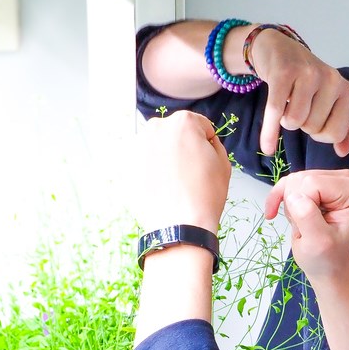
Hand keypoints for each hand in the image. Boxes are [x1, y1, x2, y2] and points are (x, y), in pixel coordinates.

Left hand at [136, 111, 231, 231]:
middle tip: (189, 172)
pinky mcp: (125, 166)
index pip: (200, 126)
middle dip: (181, 147)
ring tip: (173, 182)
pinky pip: (142, 163)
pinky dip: (150, 171)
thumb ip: (213, 143)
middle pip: (174, 133)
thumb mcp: (223, 163)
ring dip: (164, 158)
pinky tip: (160, 188)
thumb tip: (203, 142)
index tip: (204, 161)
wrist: (179, 227)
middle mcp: (155, 128)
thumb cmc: (204, 195)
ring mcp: (137, 146)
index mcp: (182, 122)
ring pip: (156, 147)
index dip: (206, 144)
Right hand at [250, 29, 348, 157]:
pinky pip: (275, 112)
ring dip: (285, 120)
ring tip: (285, 104)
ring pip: (294, 121)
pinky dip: (269, 132)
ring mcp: (307, 74)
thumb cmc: (305, 79)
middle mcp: (330, 79)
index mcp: (344, 89)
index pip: (336, 132)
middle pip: (312, 128)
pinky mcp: (283, 72)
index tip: (313, 120)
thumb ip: (340, 124)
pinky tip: (267, 146)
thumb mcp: (328, 99)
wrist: (279, 48)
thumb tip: (344, 151)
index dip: (321, 134)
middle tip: (297, 106)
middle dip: (301, 124)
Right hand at [264, 170, 348, 281]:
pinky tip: (274, 213)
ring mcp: (328, 179)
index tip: (309, 228)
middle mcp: (344, 179)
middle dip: (294, 206)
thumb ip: (308, 217)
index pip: (312, 184)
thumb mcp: (318, 242)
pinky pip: (286, 182)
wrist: (328, 264)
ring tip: (301, 224)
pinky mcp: (313, 181)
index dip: (302, 207)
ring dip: (289, 206)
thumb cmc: (327, 256)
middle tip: (305, 228)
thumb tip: (294, 196)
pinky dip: (277, 198)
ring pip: (291, 181)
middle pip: (301, 180)